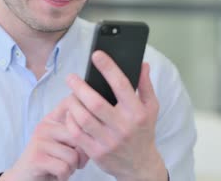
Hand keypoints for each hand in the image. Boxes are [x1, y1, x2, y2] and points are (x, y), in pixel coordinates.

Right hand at [0, 99, 88, 180]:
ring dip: (71, 169)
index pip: (70, 104)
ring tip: (61, 168)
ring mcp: (39, 141)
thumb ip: (76, 134)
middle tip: (73, 163)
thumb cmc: (49, 163)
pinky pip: (64, 168)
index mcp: (51, 120)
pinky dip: (63, 176)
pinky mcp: (37, 158)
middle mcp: (44, 127)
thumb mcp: (63, 144)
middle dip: (81, 155)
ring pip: (73, 156)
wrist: (24, 179)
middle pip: (78, 136)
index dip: (82, 113)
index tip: (85, 126)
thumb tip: (95, 129)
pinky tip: (55, 175)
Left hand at [64, 50, 167, 180]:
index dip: (108, 68)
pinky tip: (71, 113)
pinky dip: (70, 120)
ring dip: (72, 103)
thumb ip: (145, 86)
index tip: (96, 55)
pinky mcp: (96, 153)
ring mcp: (108, 141)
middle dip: (80, 87)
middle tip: (71, 77)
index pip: (122, 85)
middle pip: (95, 102)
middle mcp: (123, 127)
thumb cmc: (143, 132)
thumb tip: (142, 64)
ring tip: (71, 95)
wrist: (140, 166)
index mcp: (137, 113)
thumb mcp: (151, 108)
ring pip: (83, 118)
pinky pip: (77, 133)